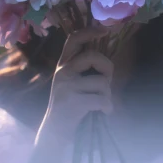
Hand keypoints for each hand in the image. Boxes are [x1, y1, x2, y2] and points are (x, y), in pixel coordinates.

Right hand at [35, 27, 113, 149]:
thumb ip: (85, 69)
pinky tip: (104, 112)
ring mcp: (67, 86)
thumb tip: (107, 61)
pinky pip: (102, 99)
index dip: (90, 32)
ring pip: (102, 82)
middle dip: (108, 69)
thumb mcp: (72, 83)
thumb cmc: (70, 106)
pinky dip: (108, 107)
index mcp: (63, 64)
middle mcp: (63, 71)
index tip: (105, 30)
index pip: (74, 39)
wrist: (54, 132)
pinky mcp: (73, 102)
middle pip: (94, 56)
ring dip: (108, 95)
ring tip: (102, 103)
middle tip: (105, 83)